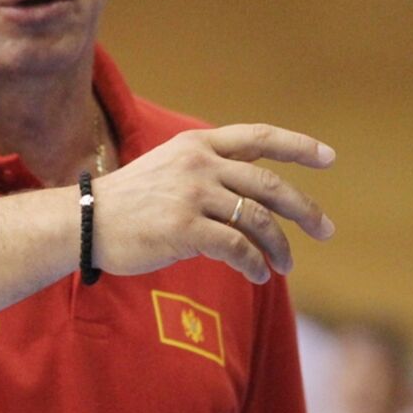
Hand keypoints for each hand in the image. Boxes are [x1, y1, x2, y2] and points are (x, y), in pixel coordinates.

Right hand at [92, 124, 334, 282]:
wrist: (84, 222)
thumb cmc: (129, 203)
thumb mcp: (169, 170)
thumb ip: (209, 174)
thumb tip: (254, 202)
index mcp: (197, 145)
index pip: (258, 138)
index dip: (298, 146)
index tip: (329, 158)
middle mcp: (199, 164)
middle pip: (269, 184)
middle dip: (304, 209)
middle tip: (326, 230)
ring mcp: (192, 194)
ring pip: (257, 219)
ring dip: (279, 246)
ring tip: (285, 265)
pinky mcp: (184, 228)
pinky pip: (236, 247)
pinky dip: (253, 263)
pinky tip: (258, 274)